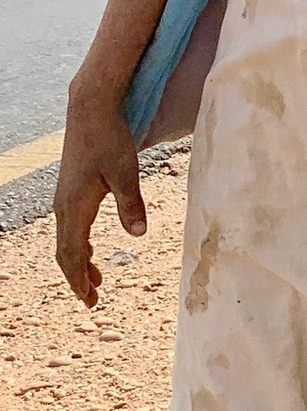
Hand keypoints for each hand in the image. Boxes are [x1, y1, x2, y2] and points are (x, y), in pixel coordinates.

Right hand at [54, 85, 146, 306]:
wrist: (91, 110)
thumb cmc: (109, 139)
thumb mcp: (126, 171)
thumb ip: (132, 204)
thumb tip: (138, 235)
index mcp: (75, 206)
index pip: (73, 253)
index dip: (79, 279)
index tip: (90, 299)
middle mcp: (63, 206)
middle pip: (65, 252)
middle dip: (77, 277)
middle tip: (92, 300)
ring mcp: (64, 198)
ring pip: (66, 240)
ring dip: (79, 262)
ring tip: (95, 281)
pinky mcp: (70, 190)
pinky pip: (69, 227)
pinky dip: (79, 244)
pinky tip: (91, 249)